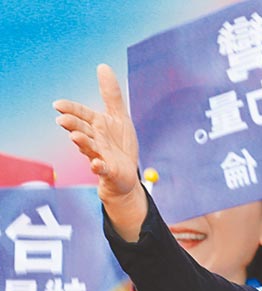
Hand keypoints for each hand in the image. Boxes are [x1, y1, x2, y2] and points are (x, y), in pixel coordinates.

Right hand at [53, 64, 145, 240]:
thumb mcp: (119, 116)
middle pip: (82, 130)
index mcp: (97, 125)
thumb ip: (111, 94)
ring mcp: (101, 155)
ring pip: (90, 148)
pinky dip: (99, 167)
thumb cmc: (119, 145)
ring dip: (83, 143)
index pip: (82, 114)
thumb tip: (102, 66)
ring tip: (76, 137)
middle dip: (73, 125)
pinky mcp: (109, 170)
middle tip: (62, 120)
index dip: (72, 109)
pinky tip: (97, 164)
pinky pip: (102, 169)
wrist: (126, 174)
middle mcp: (96, 140)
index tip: (58, 104)